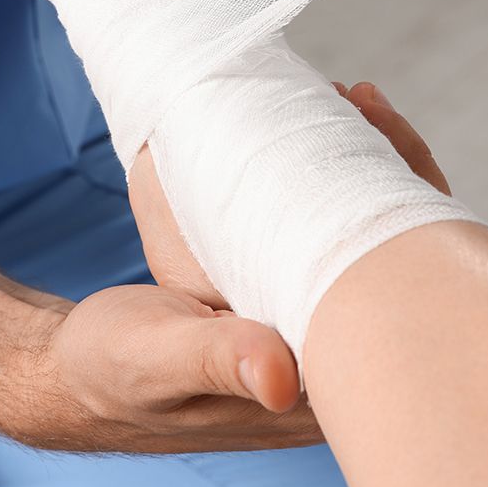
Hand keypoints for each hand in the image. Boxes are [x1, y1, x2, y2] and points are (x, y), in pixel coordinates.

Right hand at [18, 81, 447, 453]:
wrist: (85, 372)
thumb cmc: (113, 371)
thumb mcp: (154, 360)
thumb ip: (214, 363)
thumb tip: (282, 379)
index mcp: (318, 386)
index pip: (393, 292)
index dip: (398, 205)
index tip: (368, 127)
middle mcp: (335, 359)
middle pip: (402, 254)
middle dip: (391, 168)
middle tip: (357, 100)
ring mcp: (318, 325)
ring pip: (373, 237)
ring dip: (365, 166)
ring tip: (347, 102)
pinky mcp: (293, 297)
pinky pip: (333, 232)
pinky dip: (333, 180)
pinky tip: (321, 133)